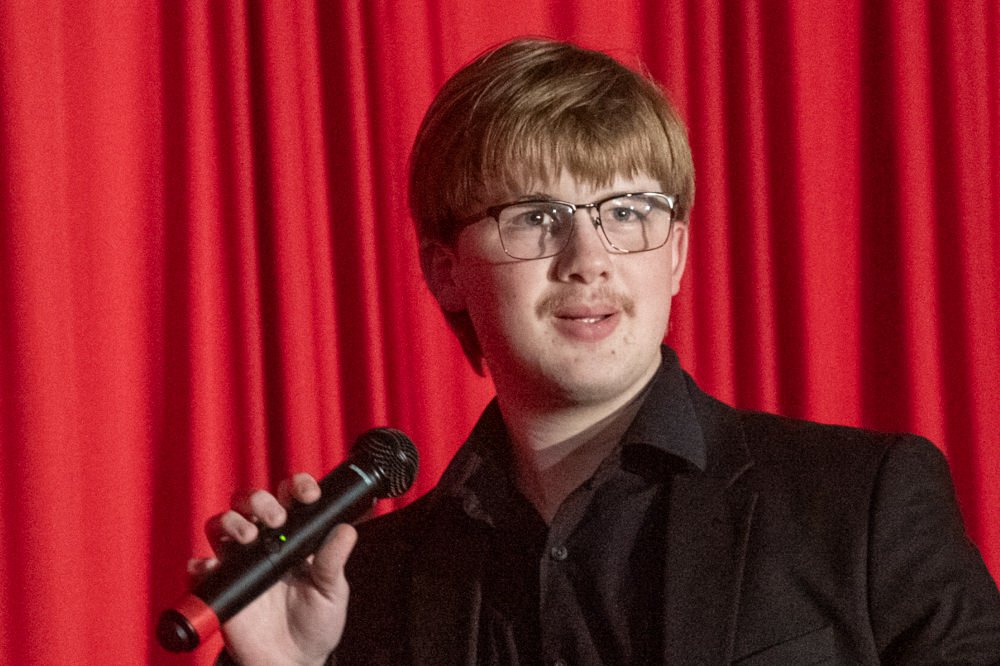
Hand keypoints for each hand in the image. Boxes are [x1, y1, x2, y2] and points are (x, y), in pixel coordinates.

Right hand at [194, 473, 357, 665]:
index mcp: (294, 534)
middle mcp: (264, 540)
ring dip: (232, 522)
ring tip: (249, 537)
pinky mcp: (220, 586)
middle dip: (260, 499)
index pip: (290, 496)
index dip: (296, 486)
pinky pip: (200, 568)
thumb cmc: (316, 621)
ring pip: (222, 523)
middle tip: (277, 518)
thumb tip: (346, 530)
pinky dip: (201, 563)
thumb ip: (334, 561)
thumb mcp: (332, 591)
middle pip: (250, 501)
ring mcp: (240, 561)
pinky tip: (212, 566)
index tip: (308, 495)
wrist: (292, 661)